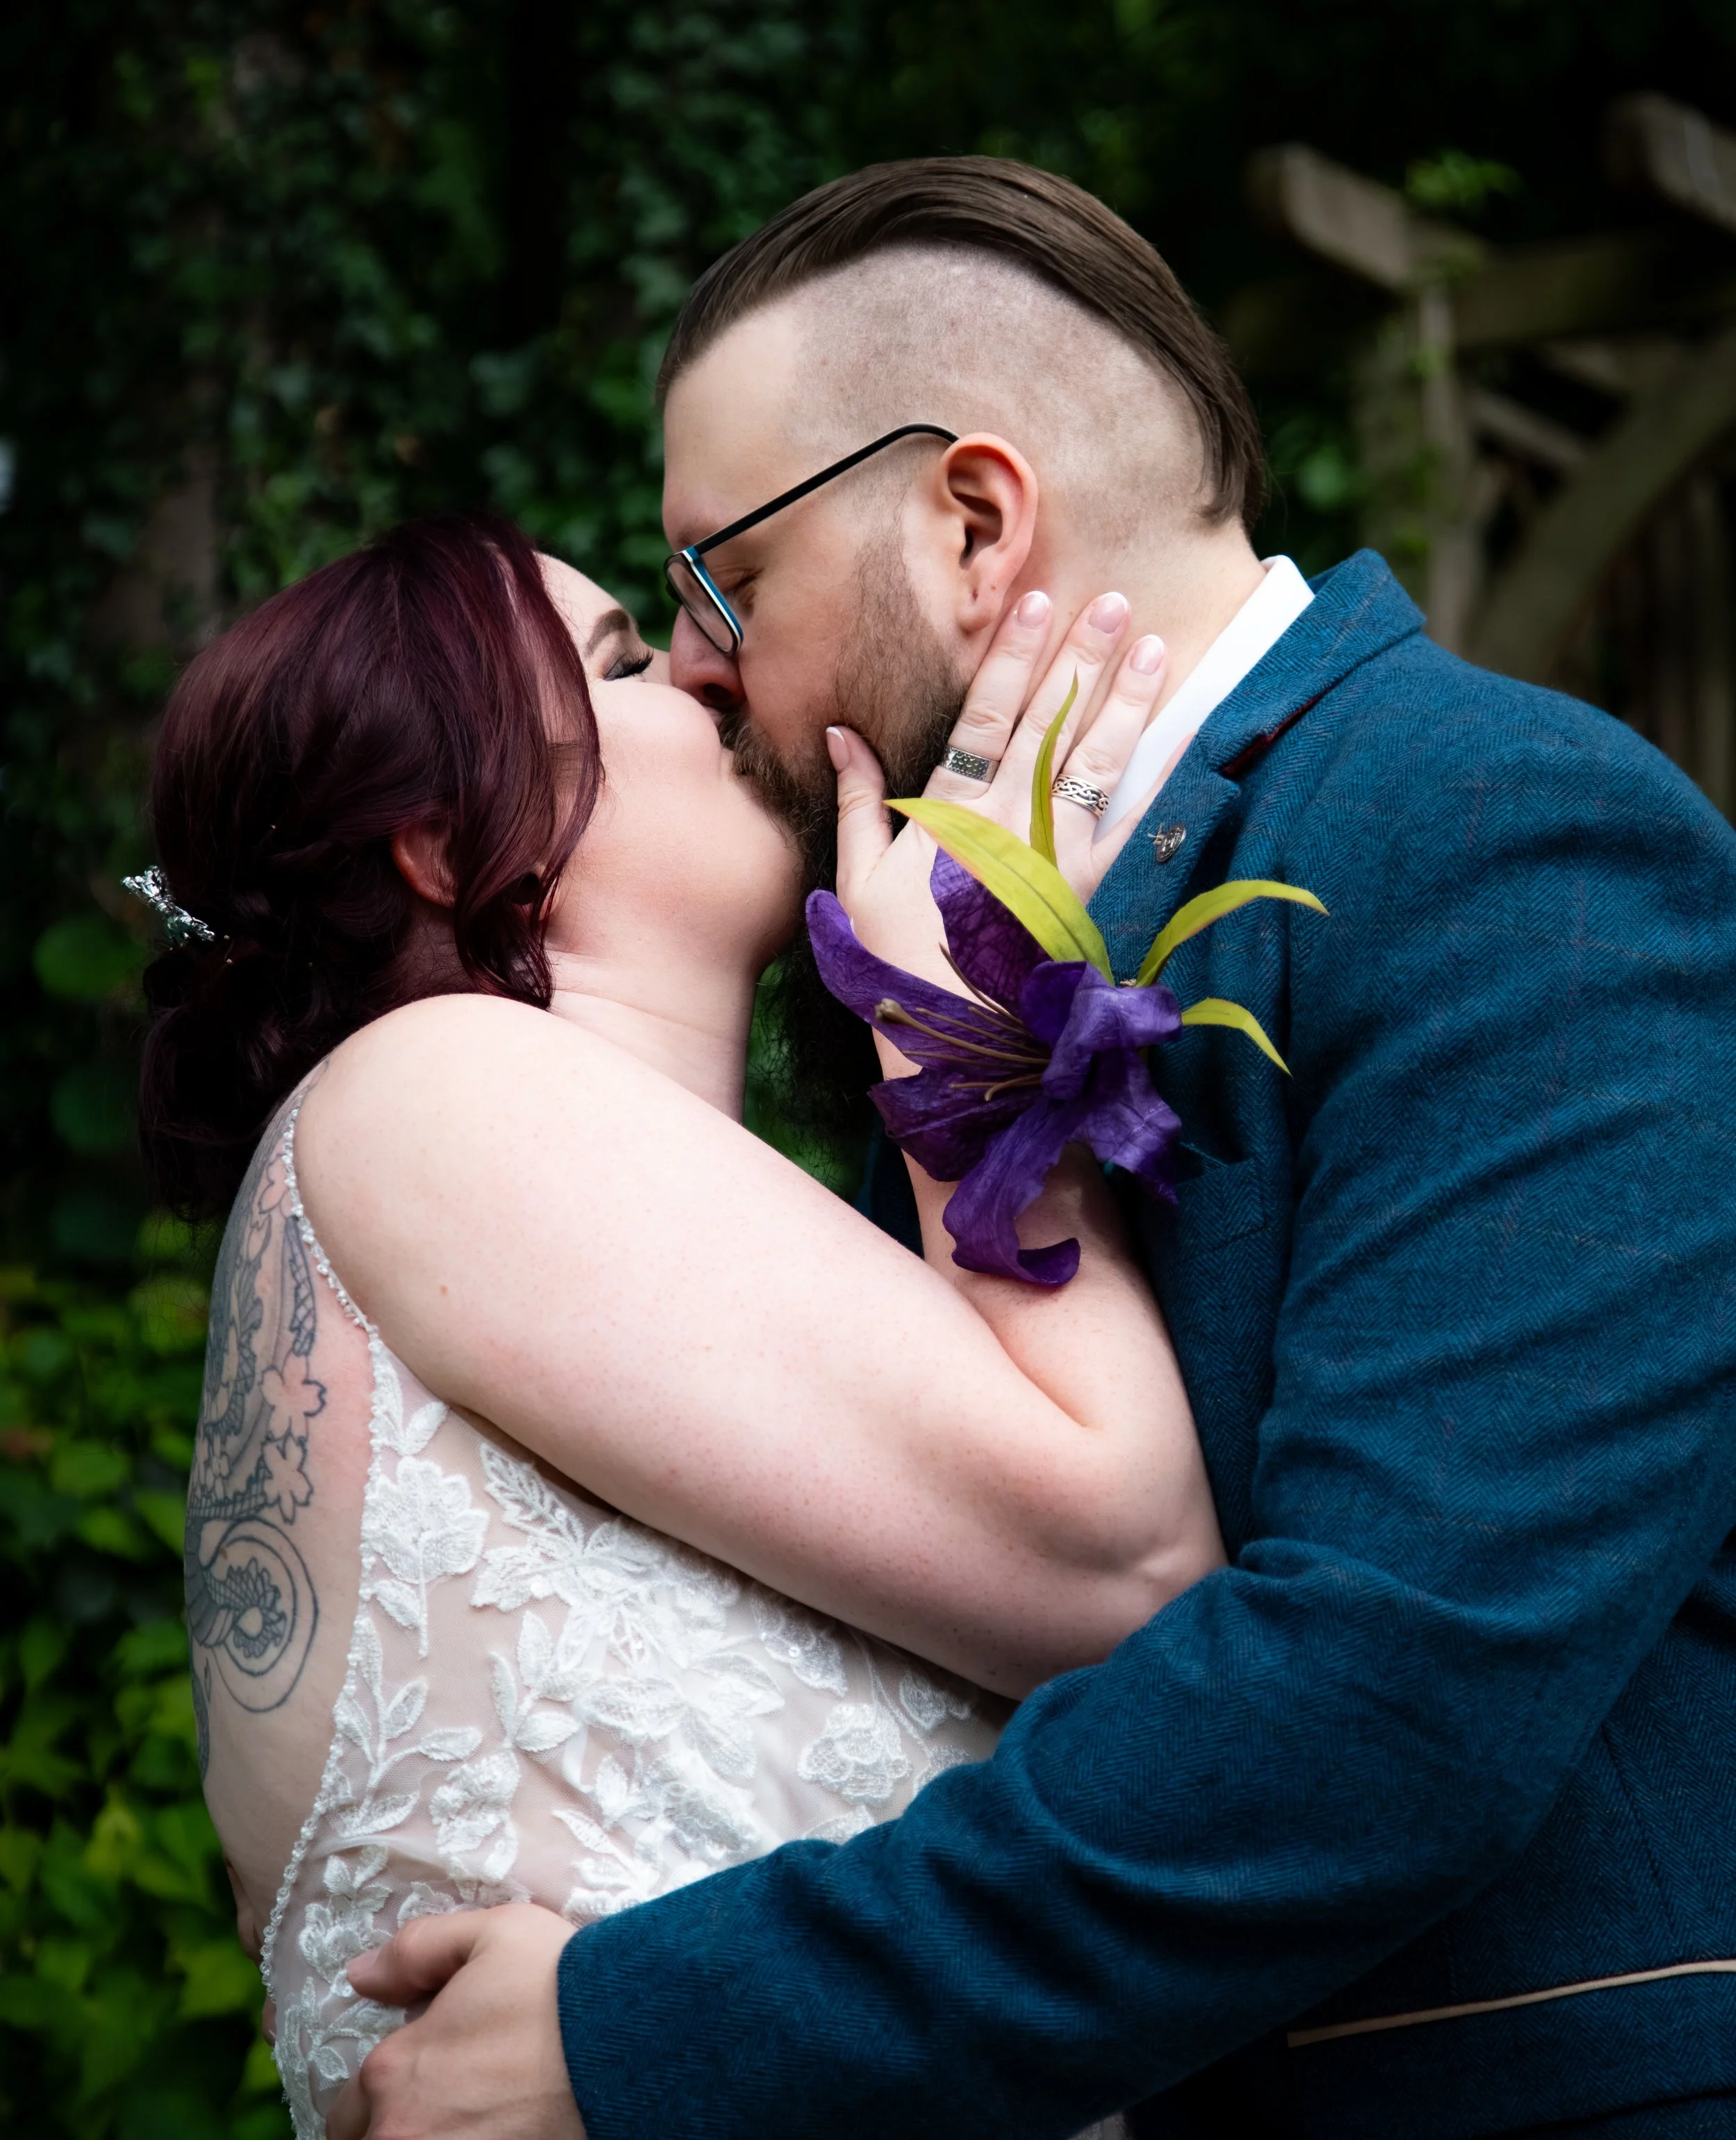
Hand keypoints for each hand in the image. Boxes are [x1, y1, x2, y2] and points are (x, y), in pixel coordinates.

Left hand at [328, 1904, 584, 2139]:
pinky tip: (498, 2130)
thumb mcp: (492, 1934)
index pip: (347, 2106)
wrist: (633, 2043)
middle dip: (394, 2125)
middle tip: (440, 2105)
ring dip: (427, 2138)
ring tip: (468, 2121)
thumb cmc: (561, 1986)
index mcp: (396, 2072)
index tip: (413, 2080)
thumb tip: (362, 1974)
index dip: (379, 2091)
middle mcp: (404, 2135)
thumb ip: (417, 1950)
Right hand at [831, 589, 1167, 987]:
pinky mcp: (1091, 892)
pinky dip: (1164, 783)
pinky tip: (1188, 738)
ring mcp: (1056, 857)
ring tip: (1153, 647)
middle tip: (1113, 602)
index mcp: (952, 814)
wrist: (950, 1033)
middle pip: (1051, 725)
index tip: (1032, 601)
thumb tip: (841, 732)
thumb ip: (856, 800)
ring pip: (1096, 764)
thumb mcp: (857, 878)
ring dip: (1127, 702)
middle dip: (1081, 659)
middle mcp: (1010, 824)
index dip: (1010, 657)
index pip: (985, 718)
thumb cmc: (895, 957)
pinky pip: (1135, 829)